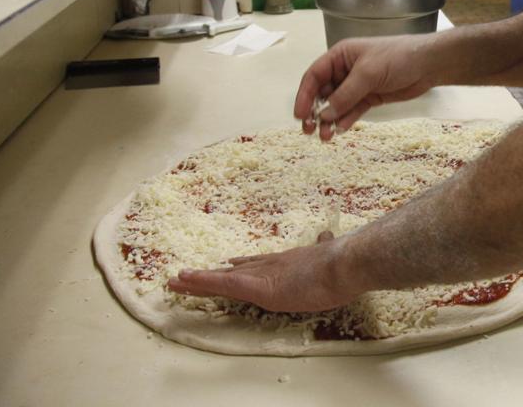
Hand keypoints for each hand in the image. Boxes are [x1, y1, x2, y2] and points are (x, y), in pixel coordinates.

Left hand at [166, 231, 360, 312]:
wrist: (346, 263)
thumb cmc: (345, 264)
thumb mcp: (333, 255)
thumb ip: (327, 247)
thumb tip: (329, 237)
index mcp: (288, 263)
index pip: (259, 264)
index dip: (242, 264)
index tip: (229, 263)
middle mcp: (271, 266)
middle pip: (235, 271)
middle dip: (214, 274)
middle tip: (189, 275)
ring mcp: (263, 275)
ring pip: (222, 278)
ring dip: (198, 279)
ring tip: (175, 280)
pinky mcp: (257, 286)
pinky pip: (222, 284)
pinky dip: (201, 280)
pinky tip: (183, 279)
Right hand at [294, 36, 437, 139]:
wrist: (428, 63)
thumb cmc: (397, 58)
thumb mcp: (367, 73)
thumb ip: (345, 95)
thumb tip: (324, 114)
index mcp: (340, 56)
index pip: (314, 76)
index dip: (304, 95)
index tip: (299, 114)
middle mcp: (345, 70)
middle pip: (323, 93)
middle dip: (315, 111)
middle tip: (308, 130)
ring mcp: (358, 85)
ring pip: (337, 105)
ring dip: (329, 120)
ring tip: (325, 137)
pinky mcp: (370, 97)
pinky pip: (352, 110)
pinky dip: (345, 120)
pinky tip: (340, 130)